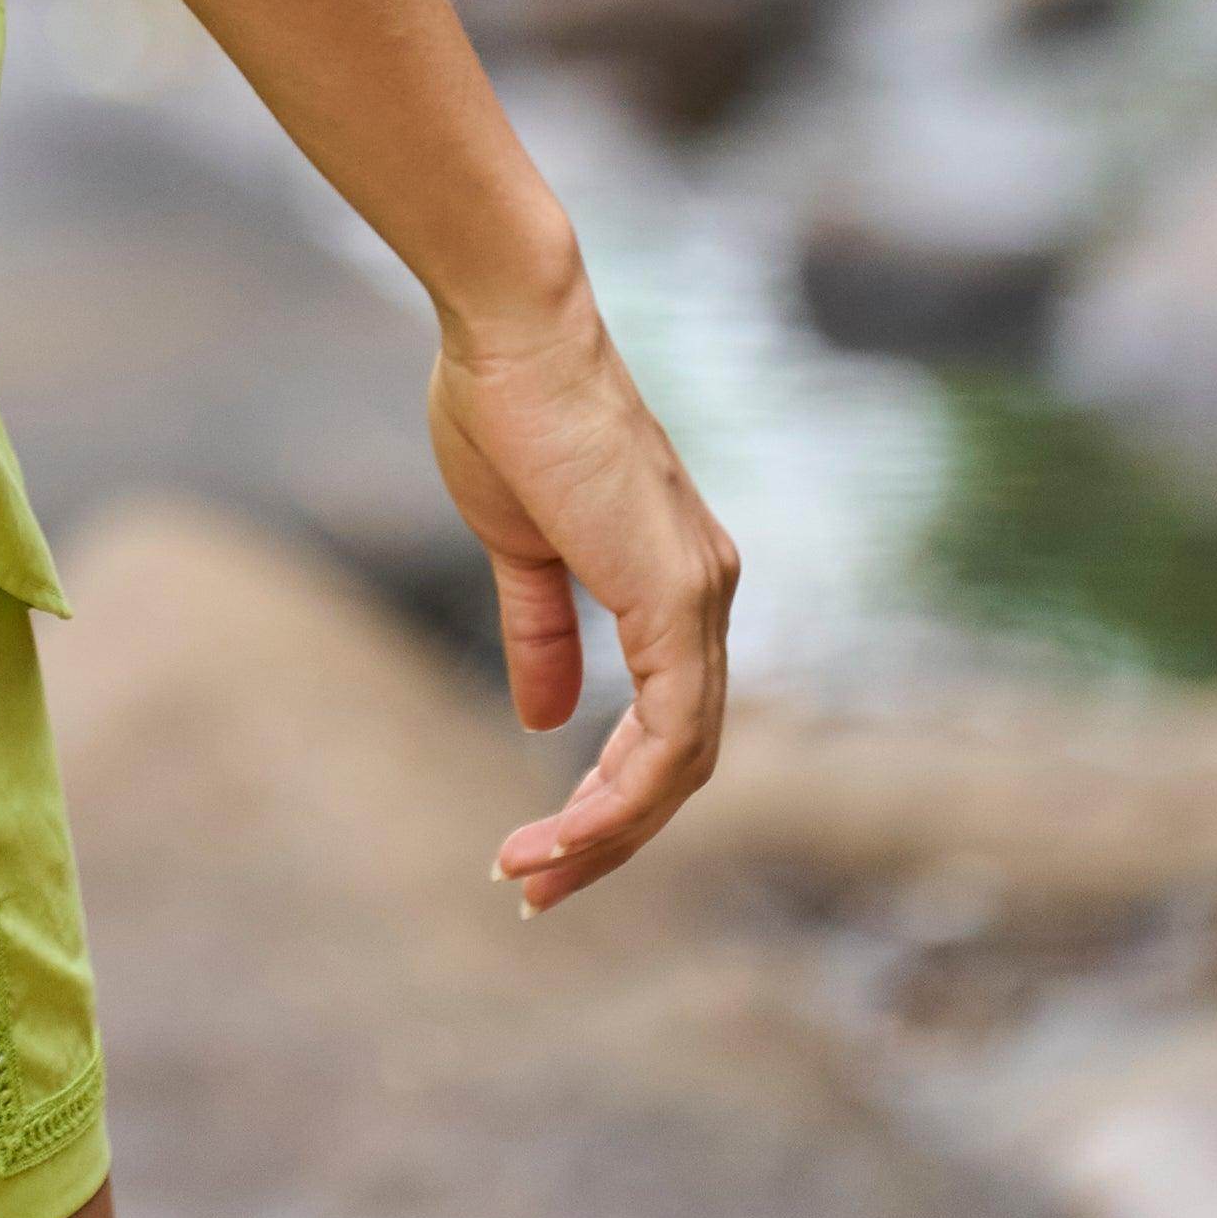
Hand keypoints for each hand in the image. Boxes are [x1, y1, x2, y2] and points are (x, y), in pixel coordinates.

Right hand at [427, 294, 739, 913]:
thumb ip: (542, 631)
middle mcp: (709, 593)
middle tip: (537, 890)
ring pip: (683, 762)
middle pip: (684, 760)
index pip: (666, 723)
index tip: (540, 845)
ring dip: (607, 833)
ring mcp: (703, 595)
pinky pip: (668, 733)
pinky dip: (618, 797)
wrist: (512, 327)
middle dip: (610, 837)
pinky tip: (562, 832)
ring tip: (531, 874)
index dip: (607, 794)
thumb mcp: (519, 544)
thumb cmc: (507, 409)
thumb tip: (543, 721)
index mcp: (676, 579)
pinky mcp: (677, 594)